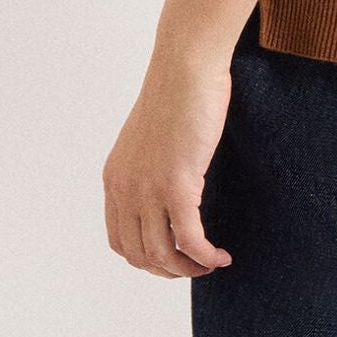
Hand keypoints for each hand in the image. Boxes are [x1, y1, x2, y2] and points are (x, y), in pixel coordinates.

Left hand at [102, 50, 235, 276]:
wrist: (186, 68)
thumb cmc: (177, 91)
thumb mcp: (152, 136)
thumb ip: (151, 165)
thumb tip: (172, 184)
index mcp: (115, 178)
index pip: (120, 239)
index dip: (146, 257)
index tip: (173, 255)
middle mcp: (125, 189)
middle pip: (139, 254)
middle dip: (168, 269)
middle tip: (195, 266)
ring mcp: (149, 191)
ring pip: (162, 254)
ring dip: (188, 268)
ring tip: (210, 263)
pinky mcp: (177, 187)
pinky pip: (190, 239)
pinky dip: (205, 255)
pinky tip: (221, 255)